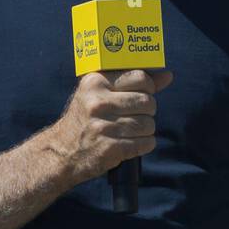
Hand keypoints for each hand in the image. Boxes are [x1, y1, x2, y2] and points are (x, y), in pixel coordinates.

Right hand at [48, 68, 173, 184]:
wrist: (60, 153)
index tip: (140, 95)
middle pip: (148, 102)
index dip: (147, 88)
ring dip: (146, 130)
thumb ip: (134, 83)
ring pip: (149, 124)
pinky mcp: (109, 148)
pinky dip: (144, 145)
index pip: (140, 78)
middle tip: (134, 116)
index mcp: (95, 83)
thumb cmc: (86, 119)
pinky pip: (146, 143)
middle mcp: (98, 102)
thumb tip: (167, 75)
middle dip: (147, 111)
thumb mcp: (101, 94)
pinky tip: (131, 144)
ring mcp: (103, 126)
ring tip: (130, 131)